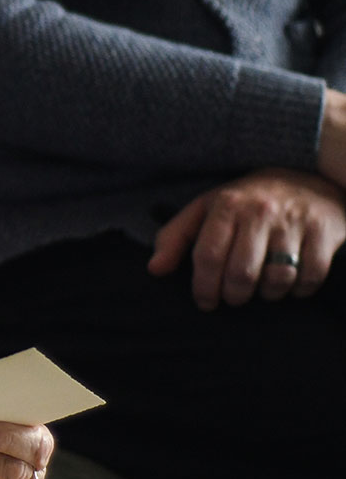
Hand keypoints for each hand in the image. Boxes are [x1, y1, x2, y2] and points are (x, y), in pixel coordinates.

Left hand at [147, 167, 345, 309]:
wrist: (307, 177)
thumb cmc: (246, 201)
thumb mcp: (206, 208)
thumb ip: (176, 236)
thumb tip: (154, 269)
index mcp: (226, 205)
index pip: (208, 256)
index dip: (203, 287)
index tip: (205, 302)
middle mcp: (260, 211)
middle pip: (241, 274)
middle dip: (234, 296)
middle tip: (233, 298)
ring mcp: (294, 221)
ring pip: (277, 279)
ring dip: (267, 295)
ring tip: (261, 290)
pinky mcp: (325, 231)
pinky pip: (310, 276)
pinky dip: (299, 290)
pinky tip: (290, 285)